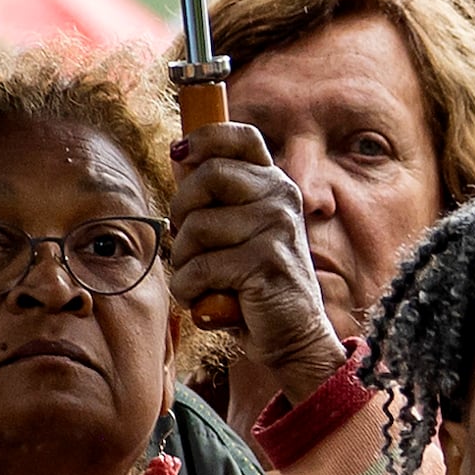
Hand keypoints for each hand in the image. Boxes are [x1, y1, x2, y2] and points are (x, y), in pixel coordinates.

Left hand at [164, 118, 347, 408]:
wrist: (293, 336)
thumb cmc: (255, 283)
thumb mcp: (238, 231)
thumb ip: (215, 196)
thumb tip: (180, 155)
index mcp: (274, 184)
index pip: (239, 137)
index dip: (203, 138)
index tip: (180, 155)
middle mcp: (280, 198)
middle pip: (207, 176)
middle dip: (181, 212)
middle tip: (188, 242)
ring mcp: (276, 228)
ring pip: (196, 227)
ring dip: (185, 261)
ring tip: (203, 279)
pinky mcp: (266, 263)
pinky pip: (199, 267)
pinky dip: (190, 290)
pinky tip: (206, 299)